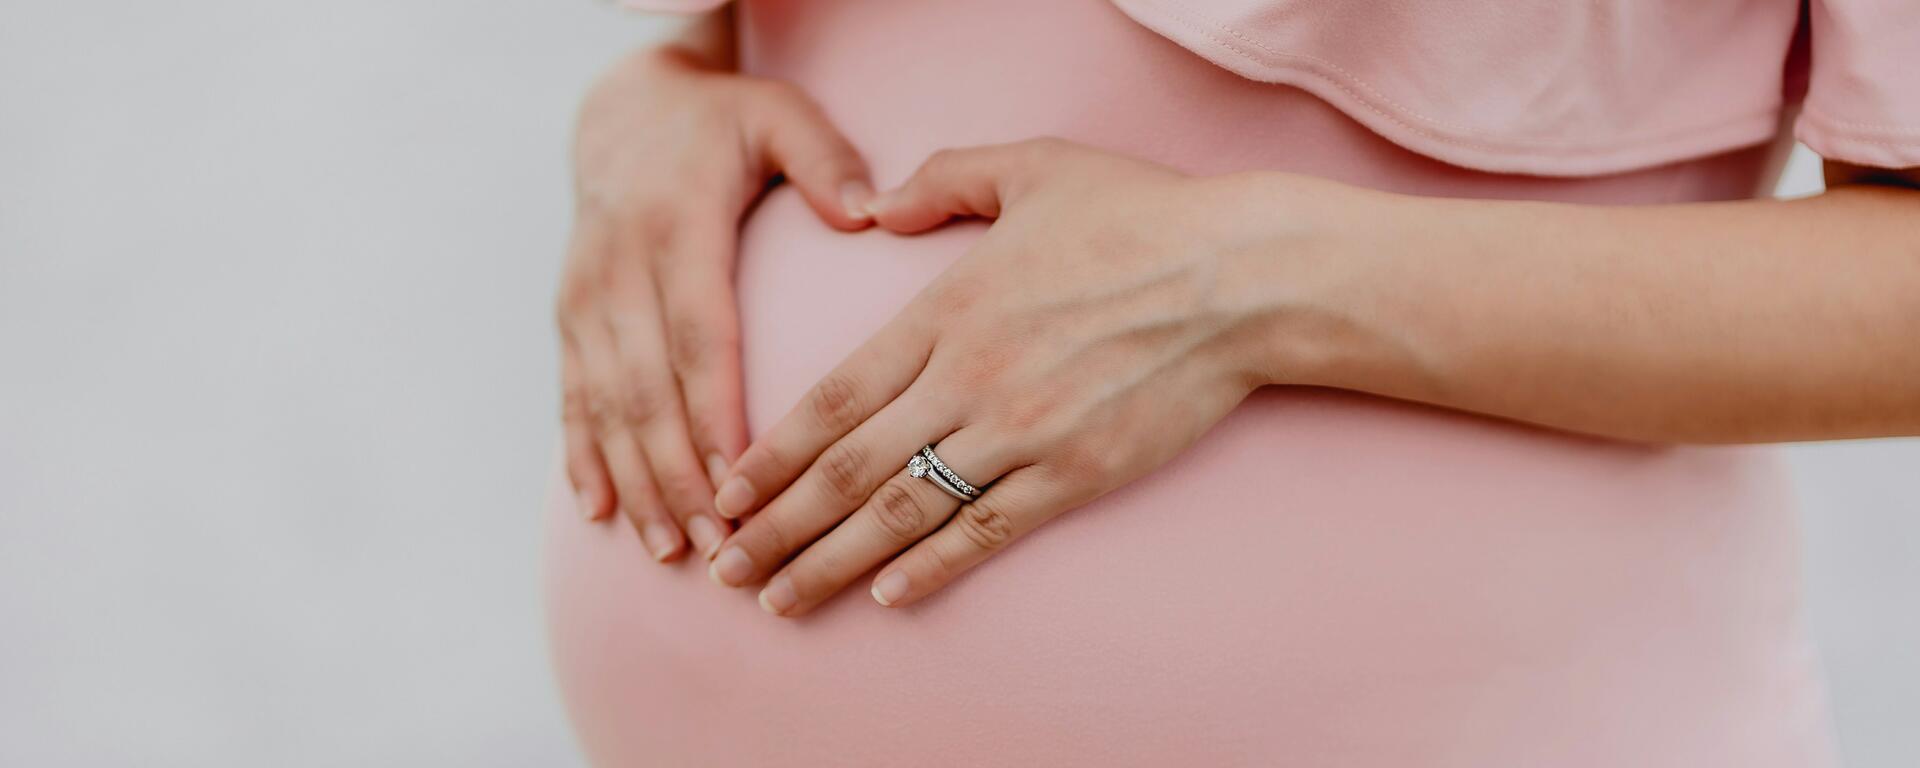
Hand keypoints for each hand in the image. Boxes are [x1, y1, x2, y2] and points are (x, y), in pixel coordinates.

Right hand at [558, 47, 874, 560]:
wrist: (622, 108)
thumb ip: (825, 160)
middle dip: (678, 474)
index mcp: (677, 228)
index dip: (713, 412)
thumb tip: (869, 212)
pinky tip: (600, 513)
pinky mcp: (569, 317)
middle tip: (718, 544)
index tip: (741, 478)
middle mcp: (619, 269)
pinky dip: (583, 457)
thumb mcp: (777, 116)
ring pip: (604, 405)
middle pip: (647, 389)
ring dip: (635, 481)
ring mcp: (585, 298)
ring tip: (670, 548)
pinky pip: (571, 396)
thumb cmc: (721, 122)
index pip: (698, 336)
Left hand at [706, 139, 1316, 613]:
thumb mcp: (1034, 167)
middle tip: (726, 568)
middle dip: (778, 526)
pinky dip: (933, 568)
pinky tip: (889, 597)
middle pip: (849, 469)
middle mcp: (968, 380)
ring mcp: (1021, 434)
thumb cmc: (1141, 216)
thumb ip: (943, 179)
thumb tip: (877, 204)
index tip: (727, 491)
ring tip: (780, 600)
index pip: (834, 397)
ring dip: (833, 563)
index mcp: (945, 311)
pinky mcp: (1075, 475)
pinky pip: (987, 532)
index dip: (773, 453)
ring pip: (904, 513)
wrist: (1240, 279)